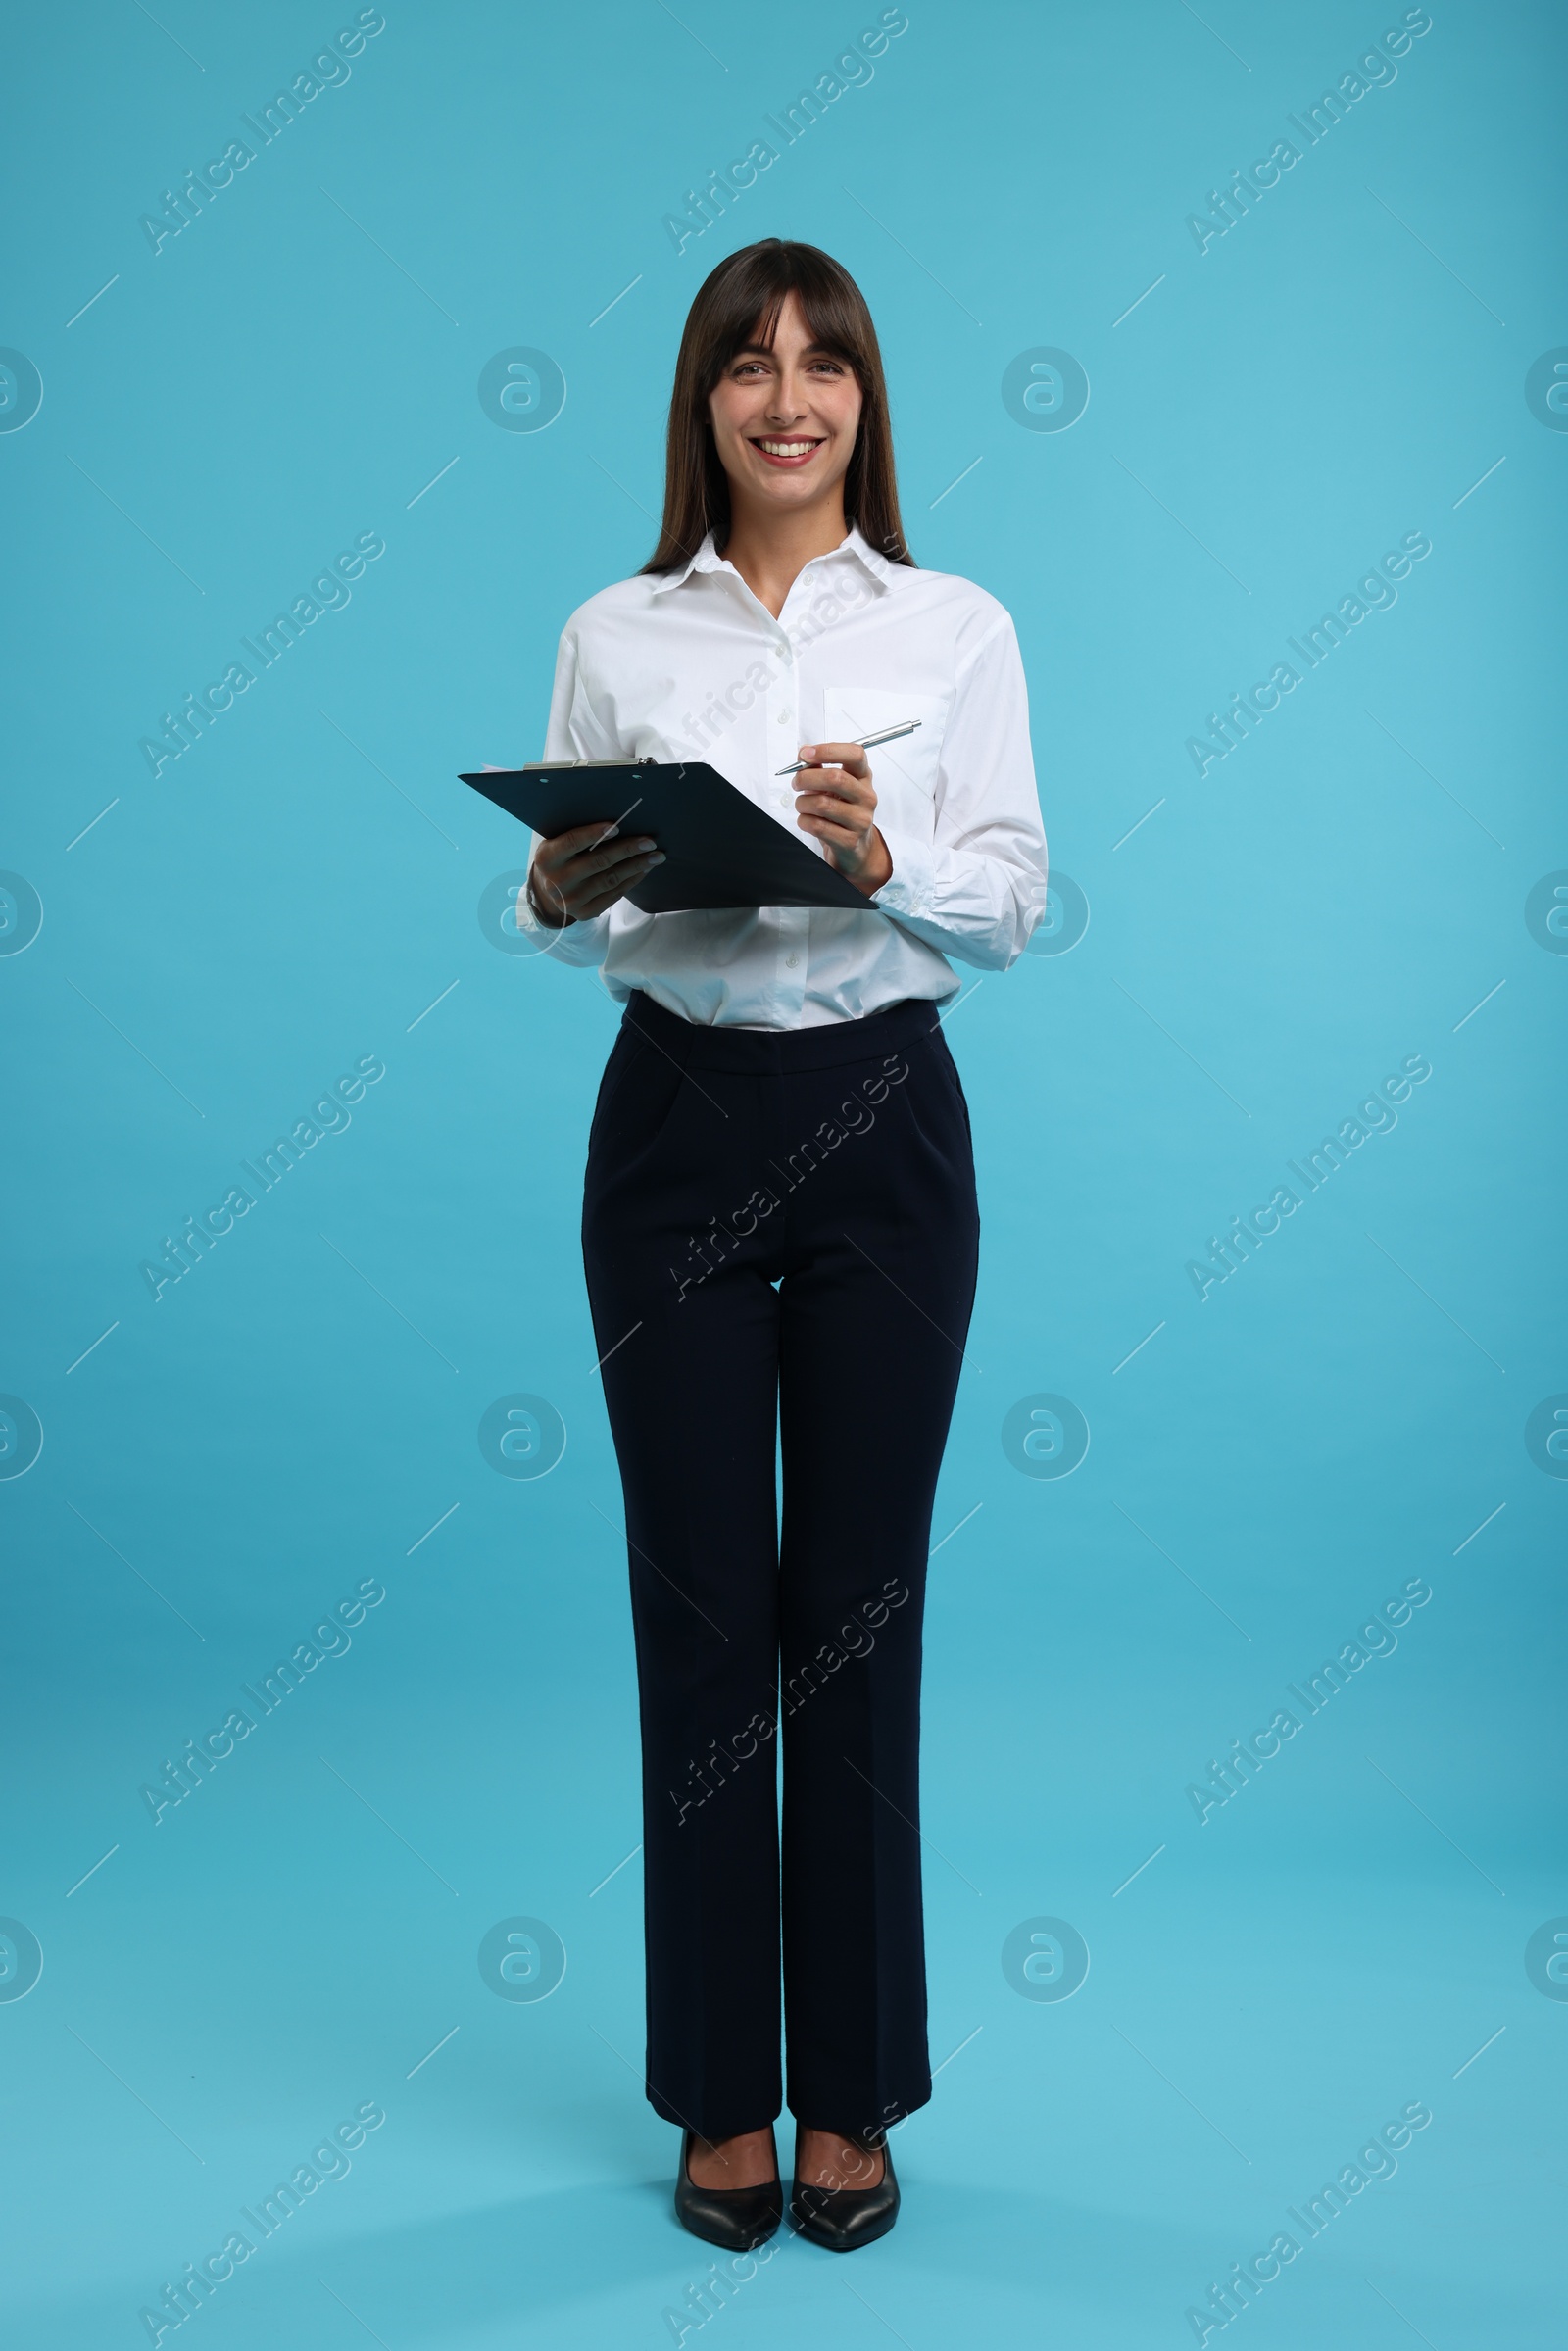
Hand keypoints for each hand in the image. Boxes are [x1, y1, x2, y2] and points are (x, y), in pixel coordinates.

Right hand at [526, 822, 663, 926]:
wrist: (548, 892)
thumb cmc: (560, 858)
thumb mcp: (557, 843)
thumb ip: (577, 834)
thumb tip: (617, 823)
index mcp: (547, 858)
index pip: (572, 842)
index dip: (594, 833)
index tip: (617, 826)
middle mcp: (557, 881)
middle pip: (598, 862)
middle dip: (627, 850)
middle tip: (649, 842)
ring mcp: (571, 900)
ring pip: (610, 879)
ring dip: (636, 866)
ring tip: (655, 856)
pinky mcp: (585, 913)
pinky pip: (614, 895)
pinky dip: (632, 880)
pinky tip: (644, 869)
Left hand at [792, 743, 891, 894]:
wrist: (854, 849)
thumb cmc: (842, 813)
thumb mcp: (834, 788)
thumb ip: (819, 768)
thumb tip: (804, 754)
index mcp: (863, 778)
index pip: (855, 754)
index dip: (828, 750)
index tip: (806, 754)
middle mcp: (866, 797)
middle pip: (836, 778)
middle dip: (806, 777)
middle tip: (796, 782)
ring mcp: (861, 820)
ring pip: (822, 803)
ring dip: (802, 803)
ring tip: (802, 805)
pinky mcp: (850, 841)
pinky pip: (817, 826)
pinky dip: (804, 821)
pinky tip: (807, 820)